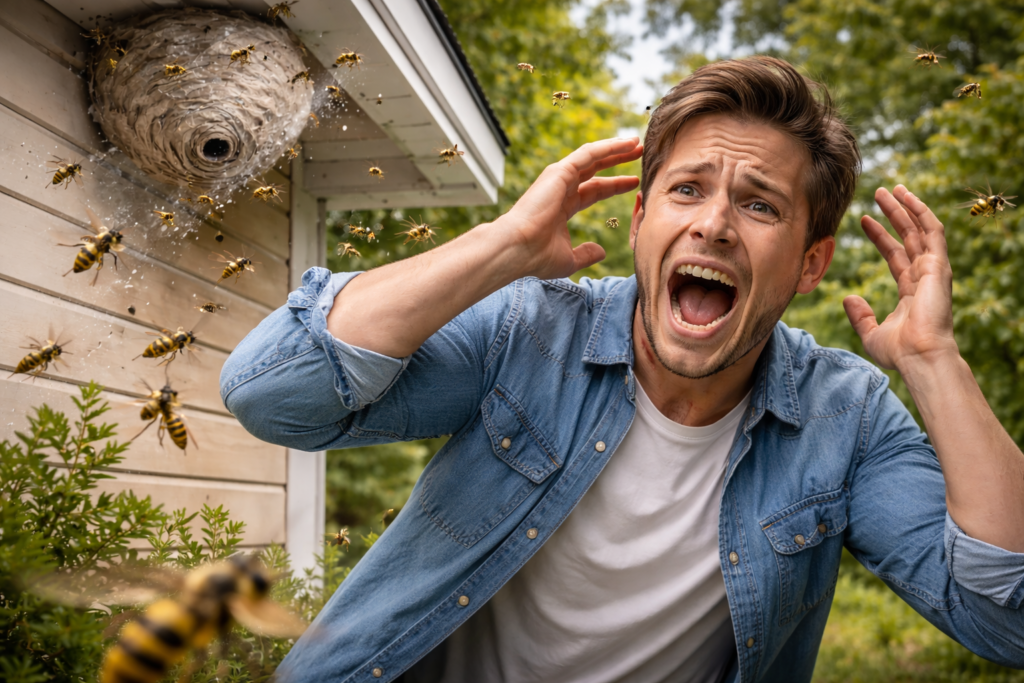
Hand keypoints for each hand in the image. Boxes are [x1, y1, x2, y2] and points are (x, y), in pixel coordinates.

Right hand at [499, 137, 642, 279]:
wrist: (518, 249)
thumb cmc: (536, 256)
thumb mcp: (569, 259)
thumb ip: (586, 254)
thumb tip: (601, 251)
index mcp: (563, 207)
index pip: (594, 191)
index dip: (614, 186)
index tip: (634, 182)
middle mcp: (560, 189)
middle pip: (595, 169)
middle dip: (617, 161)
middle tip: (639, 153)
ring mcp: (559, 178)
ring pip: (592, 156)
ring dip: (615, 148)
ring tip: (637, 142)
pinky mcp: (559, 171)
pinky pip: (588, 153)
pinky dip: (608, 147)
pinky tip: (625, 143)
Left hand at [843, 185, 958, 370]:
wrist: (919, 356)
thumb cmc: (899, 351)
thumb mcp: (871, 332)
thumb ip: (860, 315)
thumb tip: (847, 298)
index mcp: (910, 291)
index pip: (895, 254)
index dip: (880, 236)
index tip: (864, 220)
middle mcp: (924, 277)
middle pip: (908, 236)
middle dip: (894, 214)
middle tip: (878, 194)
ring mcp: (933, 270)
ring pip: (920, 229)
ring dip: (906, 207)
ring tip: (890, 188)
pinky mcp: (939, 265)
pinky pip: (932, 231)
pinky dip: (920, 212)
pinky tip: (907, 197)